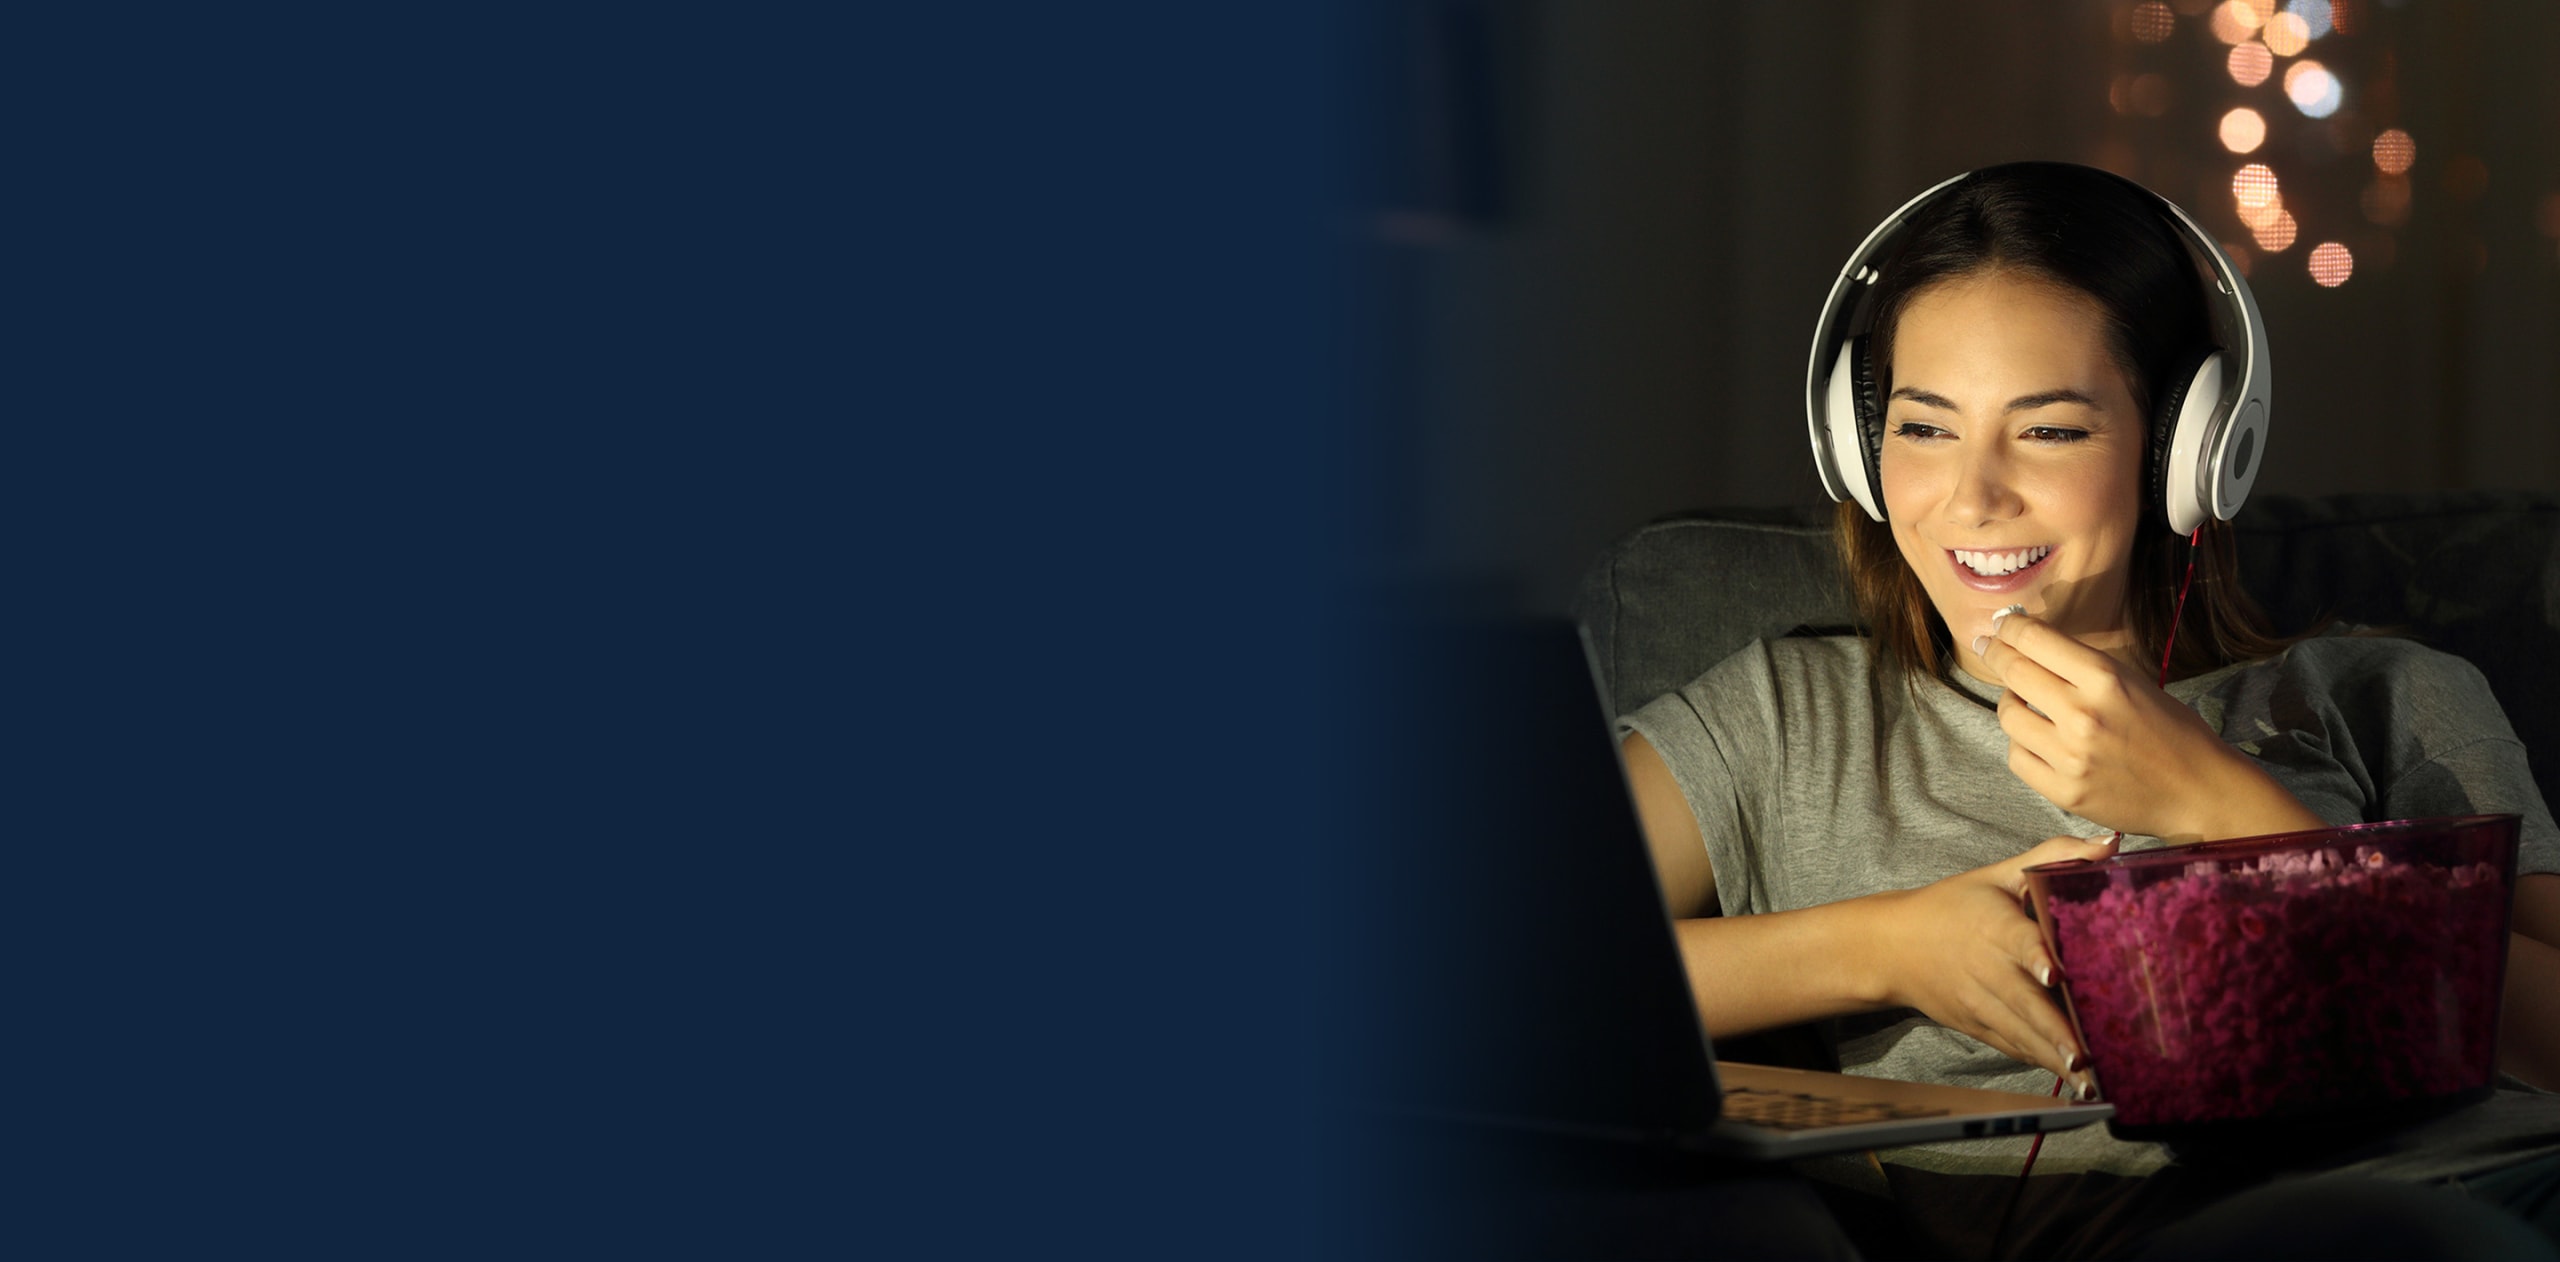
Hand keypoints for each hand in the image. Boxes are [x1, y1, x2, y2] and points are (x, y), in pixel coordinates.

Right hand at [1872, 833, 2112, 1090]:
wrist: (1892, 946)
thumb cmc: (1953, 905)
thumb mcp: (1997, 873)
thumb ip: (2055, 855)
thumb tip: (2113, 844)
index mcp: (1993, 926)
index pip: (2015, 940)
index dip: (2034, 956)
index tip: (2054, 972)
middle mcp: (1985, 968)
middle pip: (2023, 1001)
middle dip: (2055, 1030)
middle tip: (2088, 1055)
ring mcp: (1978, 1002)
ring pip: (2019, 1031)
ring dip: (2052, 1056)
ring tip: (2089, 1081)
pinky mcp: (1975, 1025)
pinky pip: (2010, 1045)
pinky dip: (2037, 1060)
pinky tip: (2068, 1077)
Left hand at [1975, 610, 2282, 840]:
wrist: (2198, 791)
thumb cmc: (2171, 730)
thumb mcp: (2133, 682)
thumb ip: (2083, 666)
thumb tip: (2030, 642)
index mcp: (2106, 679)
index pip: (2035, 640)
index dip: (2008, 627)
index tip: (1998, 623)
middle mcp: (2083, 715)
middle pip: (2014, 673)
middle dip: (1995, 653)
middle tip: (1987, 646)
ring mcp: (2070, 756)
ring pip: (2008, 716)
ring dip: (2010, 703)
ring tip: (2023, 700)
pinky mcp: (2064, 791)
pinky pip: (2018, 757)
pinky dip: (2022, 744)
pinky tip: (2036, 739)